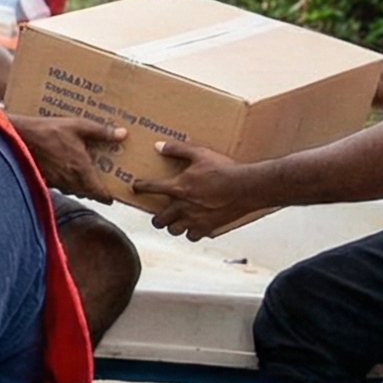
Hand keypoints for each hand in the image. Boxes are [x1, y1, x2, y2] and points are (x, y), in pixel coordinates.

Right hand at [11, 113, 123, 200]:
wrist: (21, 136)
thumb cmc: (50, 131)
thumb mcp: (79, 126)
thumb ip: (102, 132)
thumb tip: (122, 134)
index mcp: (82, 169)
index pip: (99, 193)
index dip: (108, 197)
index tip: (113, 195)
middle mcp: (70, 180)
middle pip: (88, 194)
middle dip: (96, 191)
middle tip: (103, 182)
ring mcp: (58, 181)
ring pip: (74, 191)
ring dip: (82, 187)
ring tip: (86, 176)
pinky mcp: (47, 179)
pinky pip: (62, 186)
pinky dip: (68, 183)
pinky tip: (67, 171)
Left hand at [136, 142, 260, 240]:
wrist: (246, 187)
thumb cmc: (224, 170)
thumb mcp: (200, 153)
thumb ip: (177, 149)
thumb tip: (158, 146)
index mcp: (178, 187)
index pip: (149, 188)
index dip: (139, 187)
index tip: (136, 187)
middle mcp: (182, 206)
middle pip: (158, 220)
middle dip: (157, 217)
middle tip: (160, 213)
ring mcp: (194, 219)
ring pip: (173, 230)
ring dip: (172, 226)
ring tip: (176, 221)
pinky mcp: (207, 228)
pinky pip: (192, 236)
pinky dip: (191, 233)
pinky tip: (194, 227)